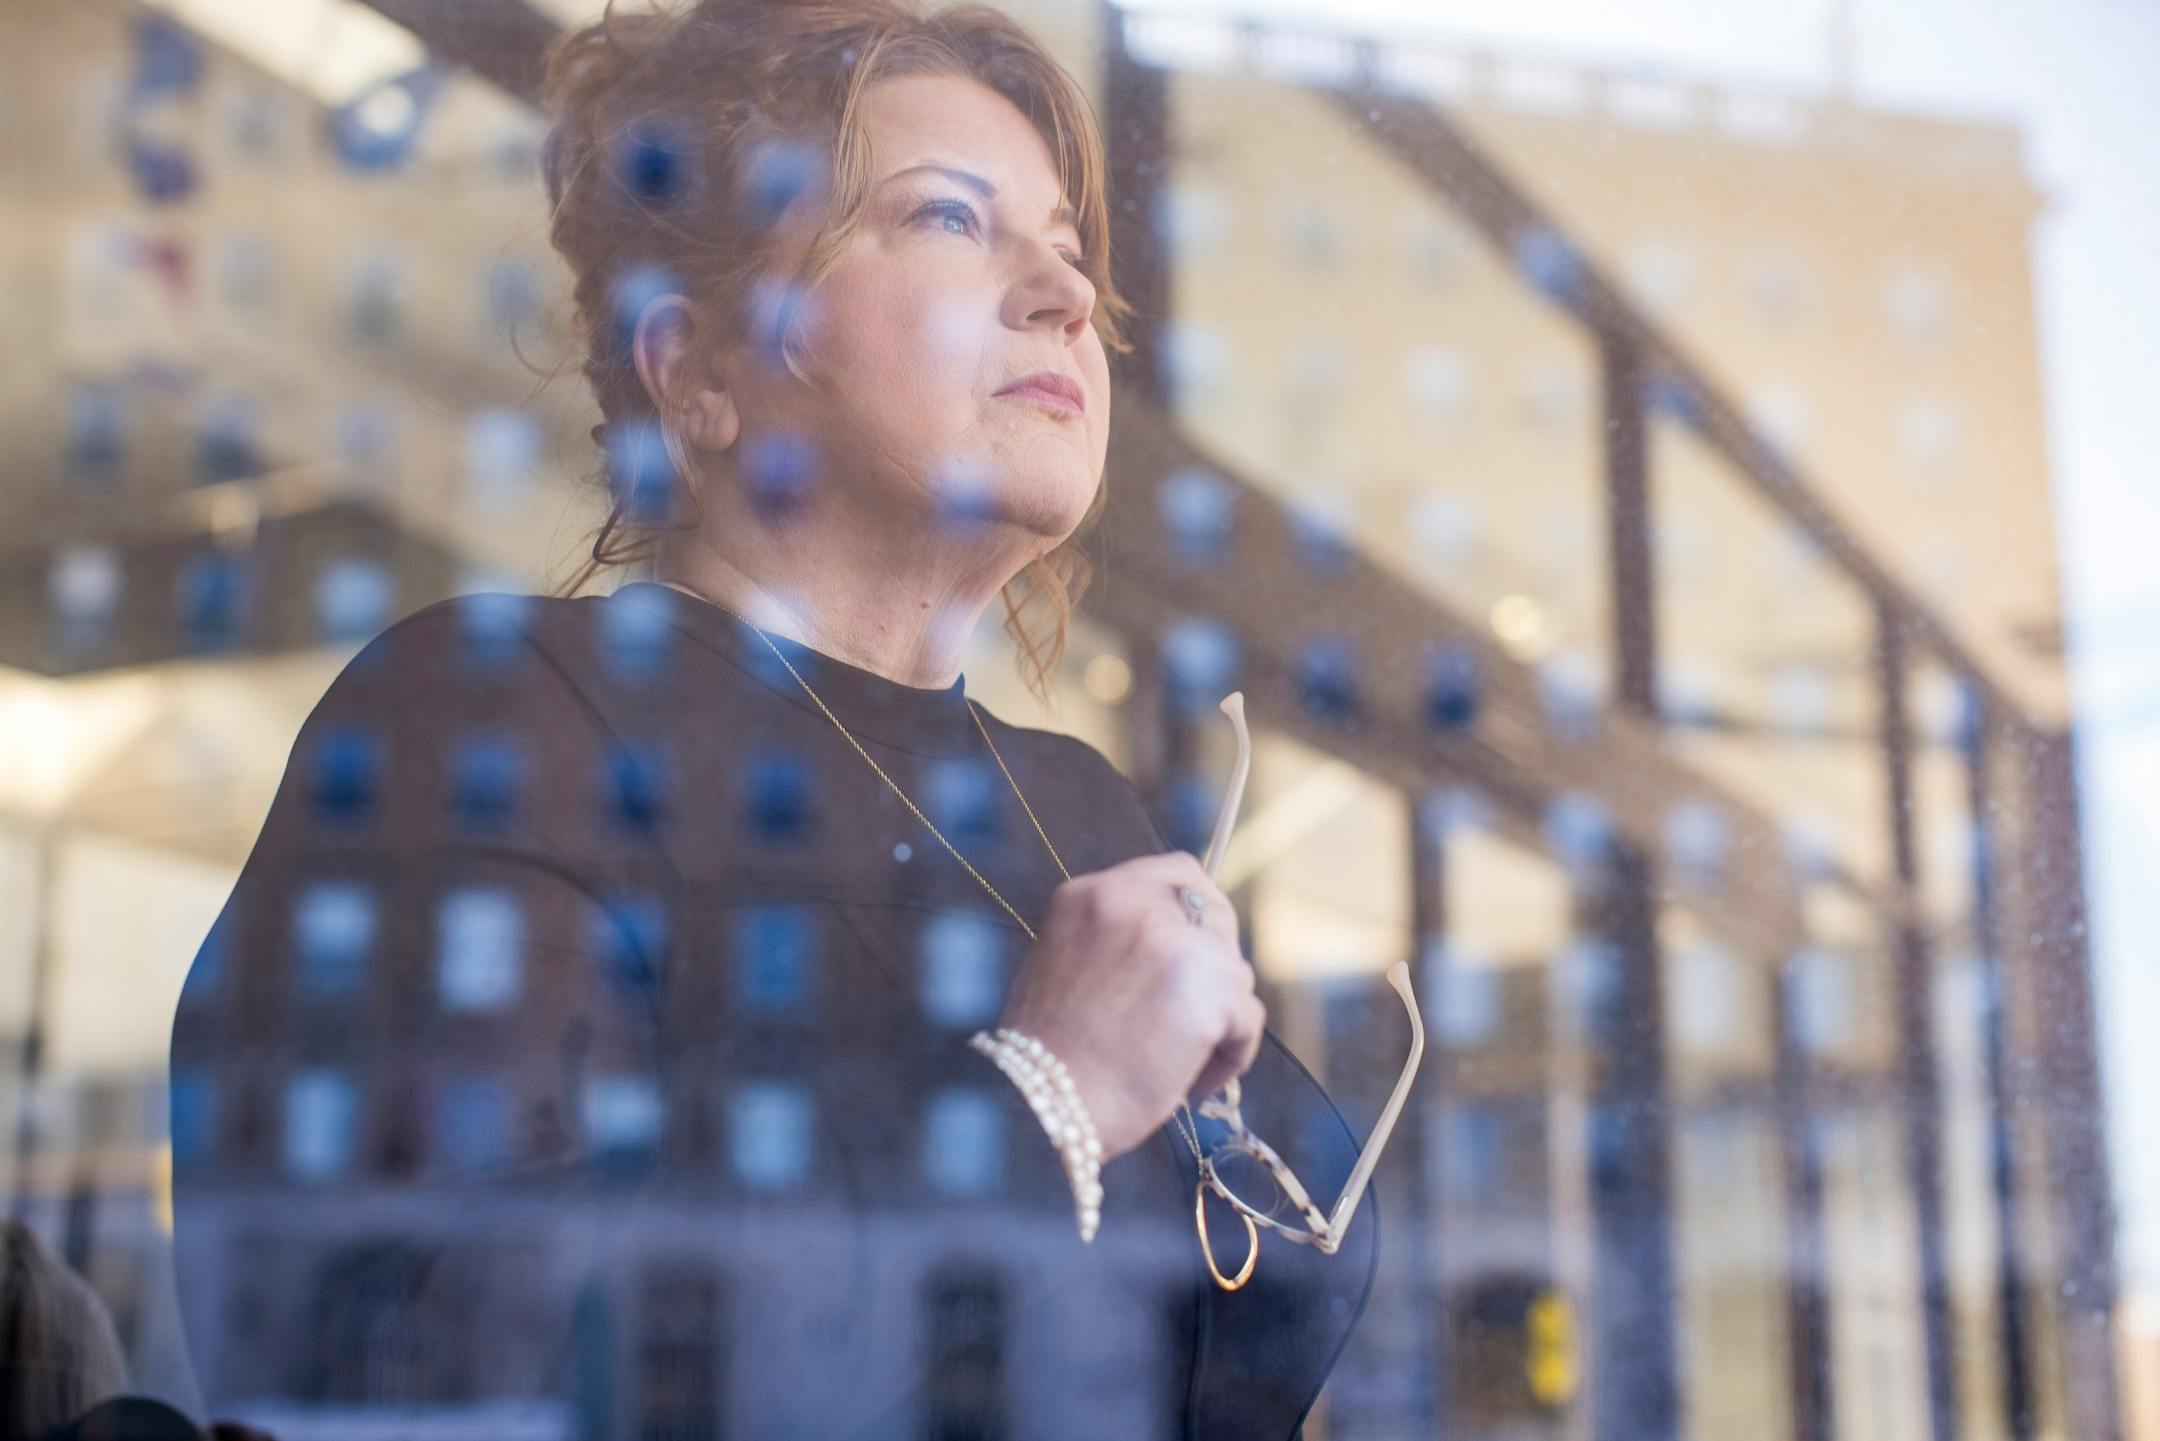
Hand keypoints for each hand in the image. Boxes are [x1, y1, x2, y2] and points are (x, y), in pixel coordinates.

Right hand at [997, 850, 1264, 1161]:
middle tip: (1198, 1014)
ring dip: (1220, 1017)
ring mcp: (1173, 941)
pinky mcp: (1208, 988)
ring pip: (1234, 971)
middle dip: (1217, 965)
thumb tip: (1178, 946)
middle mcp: (1132, 903)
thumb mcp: (1067, 965)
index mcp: (1090, 894)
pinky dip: (1232, 1054)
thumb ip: (1117, 941)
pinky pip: (1247, 1016)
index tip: (1199, 951)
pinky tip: (1196, 1082)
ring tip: (1183, 1062)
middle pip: (1216, 914)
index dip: (1198, 912)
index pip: (1176, 872)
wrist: (1042, 1107)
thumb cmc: (1050, 1057)